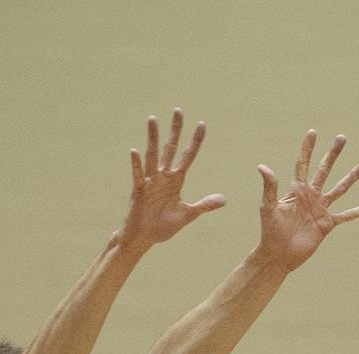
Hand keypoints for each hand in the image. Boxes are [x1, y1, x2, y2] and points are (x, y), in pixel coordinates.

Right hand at [117, 109, 226, 249]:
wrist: (144, 238)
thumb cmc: (162, 227)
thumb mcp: (188, 215)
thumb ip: (204, 205)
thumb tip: (224, 199)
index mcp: (176, 180)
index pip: (188, 156)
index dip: (195, 141)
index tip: (202, 124)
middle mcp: (163, 176)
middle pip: (170, 148)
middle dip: (175, 130)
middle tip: (178, 110)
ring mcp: (150, 181)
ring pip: (153, 155)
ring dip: (152, 137)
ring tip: (153, 119)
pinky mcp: (139, 190)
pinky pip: (138, 175)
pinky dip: (136, 164)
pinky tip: (134, 151)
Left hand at [254, 131, 358, 270]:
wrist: (279, 255)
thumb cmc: (270, 231)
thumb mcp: (268, 207)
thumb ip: (270, 187)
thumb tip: (262, 167)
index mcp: (296, 190)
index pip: (303, 164)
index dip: (307, 148)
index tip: (313, 132)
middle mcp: (311, 196)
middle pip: (325, 170)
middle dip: (333, 154)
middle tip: (342, 137)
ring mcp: (320, 209)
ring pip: (340, 189)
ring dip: (352, 176)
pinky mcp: (327, 224)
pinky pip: (346, 215)